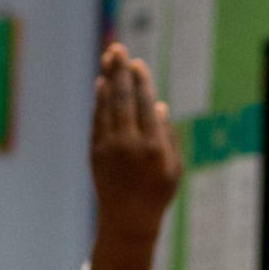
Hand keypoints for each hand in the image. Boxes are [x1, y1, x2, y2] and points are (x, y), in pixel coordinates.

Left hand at [87, 42, 181, 269]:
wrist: (128, 220)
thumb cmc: (157, 193)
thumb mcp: (173, 167)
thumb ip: (167, 134)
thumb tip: (156, 104)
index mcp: (153, 146)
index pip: (145, 104)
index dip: (140, 81)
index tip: (137, 63)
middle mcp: (129, 144)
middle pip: (123, 98)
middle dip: (120, 71)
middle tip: (116, 49)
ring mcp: (109, 147)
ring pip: (107, 105)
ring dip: (108, 79)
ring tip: (108, 58)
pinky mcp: (95, 152)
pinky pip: (97, 119)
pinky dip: (99, 100)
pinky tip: (102, 84)